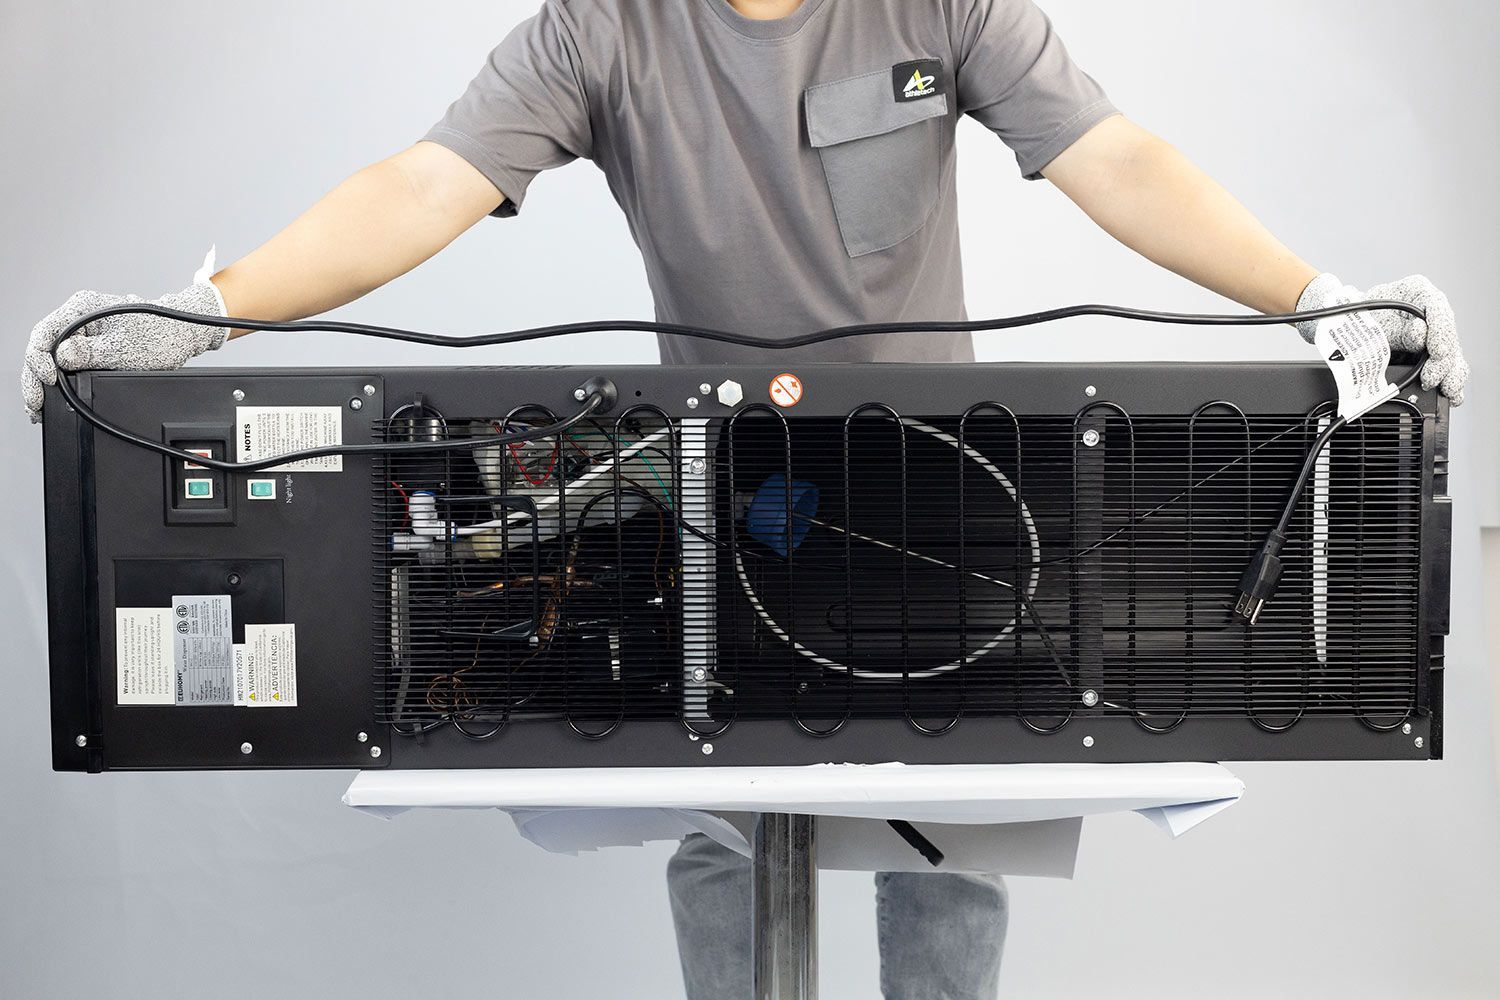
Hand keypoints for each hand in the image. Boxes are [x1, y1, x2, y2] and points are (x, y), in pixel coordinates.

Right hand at [22, 282, 228, 422]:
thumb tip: (61, 358)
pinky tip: (55, 394)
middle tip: (35, 404)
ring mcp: (85, 331)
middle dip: (36, 377)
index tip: (47, 380)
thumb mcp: (123, 349)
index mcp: (82, 309)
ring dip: (45, 381)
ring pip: (53, 356)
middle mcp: (79, 317)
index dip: (39, 359)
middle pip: (44, 347)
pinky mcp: (92, 344)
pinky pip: (68, 360)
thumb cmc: (161, 335)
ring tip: (40, 406)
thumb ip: (89, 354)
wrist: (184, 334)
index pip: (44, 333)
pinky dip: (61, 378)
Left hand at [1296, 273, 1468, 404]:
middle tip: (1432, 378)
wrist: (1344, 324)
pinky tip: (1449, 390)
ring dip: (1450, 372)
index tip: (1437, 352)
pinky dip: (1448, 377)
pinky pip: (1445, 362)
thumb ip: (1397, 327)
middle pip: (1446, 334)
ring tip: (1447, 389)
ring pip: (1450, 351)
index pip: (1437, 307)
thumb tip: (1419, 334)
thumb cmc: (1358, 316)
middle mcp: (1429, 309)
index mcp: (1417, 291)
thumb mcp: (1372, 320)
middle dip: (1443, 360)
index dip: (1439, 331)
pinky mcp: (1431, 349)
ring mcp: (1432, 330)